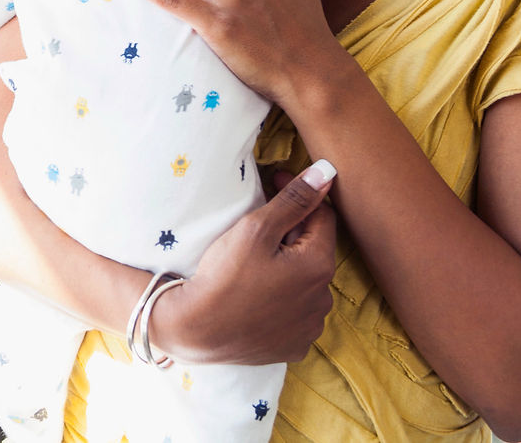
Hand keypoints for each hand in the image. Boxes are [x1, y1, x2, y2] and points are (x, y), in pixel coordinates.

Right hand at [150, 164, 337, 364]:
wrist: (193, 332)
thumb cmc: (224, 277)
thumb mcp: (257, 228)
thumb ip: (295, 198)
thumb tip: (326, 173)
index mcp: (319, 266)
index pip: (322, 216)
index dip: (300, 195)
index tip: (275, 182)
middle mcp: (323, 299)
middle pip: (314, 249)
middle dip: (293, 230)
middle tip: (261, 222)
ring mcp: (309, 327)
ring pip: (306, 281)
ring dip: (290, 264)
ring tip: (258, 257)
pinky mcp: (294, 347)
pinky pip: (296, 311)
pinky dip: (284, 295)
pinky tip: (259, 289)